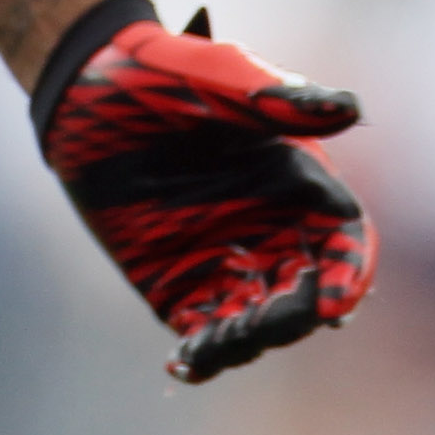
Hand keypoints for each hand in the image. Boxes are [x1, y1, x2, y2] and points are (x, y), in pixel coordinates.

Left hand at [39, 10, 374, 383]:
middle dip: (293, 319)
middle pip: (308, 293)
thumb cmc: (162, 73)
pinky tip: (184, 362)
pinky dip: (202, 356)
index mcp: (298, 182)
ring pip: (259, 323)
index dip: (350, 273)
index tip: (335, 304)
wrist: (84, 90)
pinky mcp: (179, 283)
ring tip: (209, 346)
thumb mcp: (221, 79)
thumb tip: (349, 106)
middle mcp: (272, 229)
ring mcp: (227, 260)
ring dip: (245, 343)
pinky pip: (204, 331)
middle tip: (258, 329)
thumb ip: (279, 100)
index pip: (344, 240)